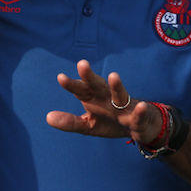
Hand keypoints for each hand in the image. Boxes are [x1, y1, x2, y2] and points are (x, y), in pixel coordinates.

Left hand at [46, 60, 162, 143]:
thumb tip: (48, 117)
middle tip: (82, 64)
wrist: (140, 127)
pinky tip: (142, 106)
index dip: (72, 84)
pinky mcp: (138, 118)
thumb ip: (70, 122)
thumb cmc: (111, 122)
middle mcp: (108, 98)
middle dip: (90, 76)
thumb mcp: (88, 125)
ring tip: (113, 75)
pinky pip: (139, 114)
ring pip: (120, 95)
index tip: (61, 77)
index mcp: (94, 98)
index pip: (81, 89)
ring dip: (117, 86)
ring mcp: (124, 107)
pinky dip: (140, 111)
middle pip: (98, 85)